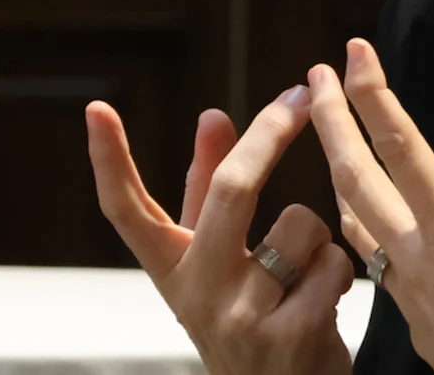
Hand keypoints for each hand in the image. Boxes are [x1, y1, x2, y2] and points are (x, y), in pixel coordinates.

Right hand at [86, 90, 353, 374]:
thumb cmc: (252, 317)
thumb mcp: (221, 261)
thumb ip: (211, 189)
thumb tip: (214, 116)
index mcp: (173, 271)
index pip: (128, 213)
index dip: (110, 161)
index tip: (96, 109)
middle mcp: (197, 294)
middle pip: (229, 190)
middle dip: (271, 134)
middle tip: (300, 96)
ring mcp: (241, 318)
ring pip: (299, 222)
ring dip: (316, 233)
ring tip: (304, 273)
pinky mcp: (289, 336)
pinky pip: (332, 262)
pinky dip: (337, 271)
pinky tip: (321, 304)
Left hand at [307, 39, 433, 374]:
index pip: (403, 148)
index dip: (375, 95)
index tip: (353, 53)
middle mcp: (415, 256)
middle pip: (355, 175)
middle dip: (330, 120)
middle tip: (313, 75)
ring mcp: (405, 287)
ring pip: (352, 215)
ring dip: (335, 167)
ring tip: (326, 132)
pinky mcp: (408, 312)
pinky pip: (367, 253)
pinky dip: (355, 216)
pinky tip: (362, 211)